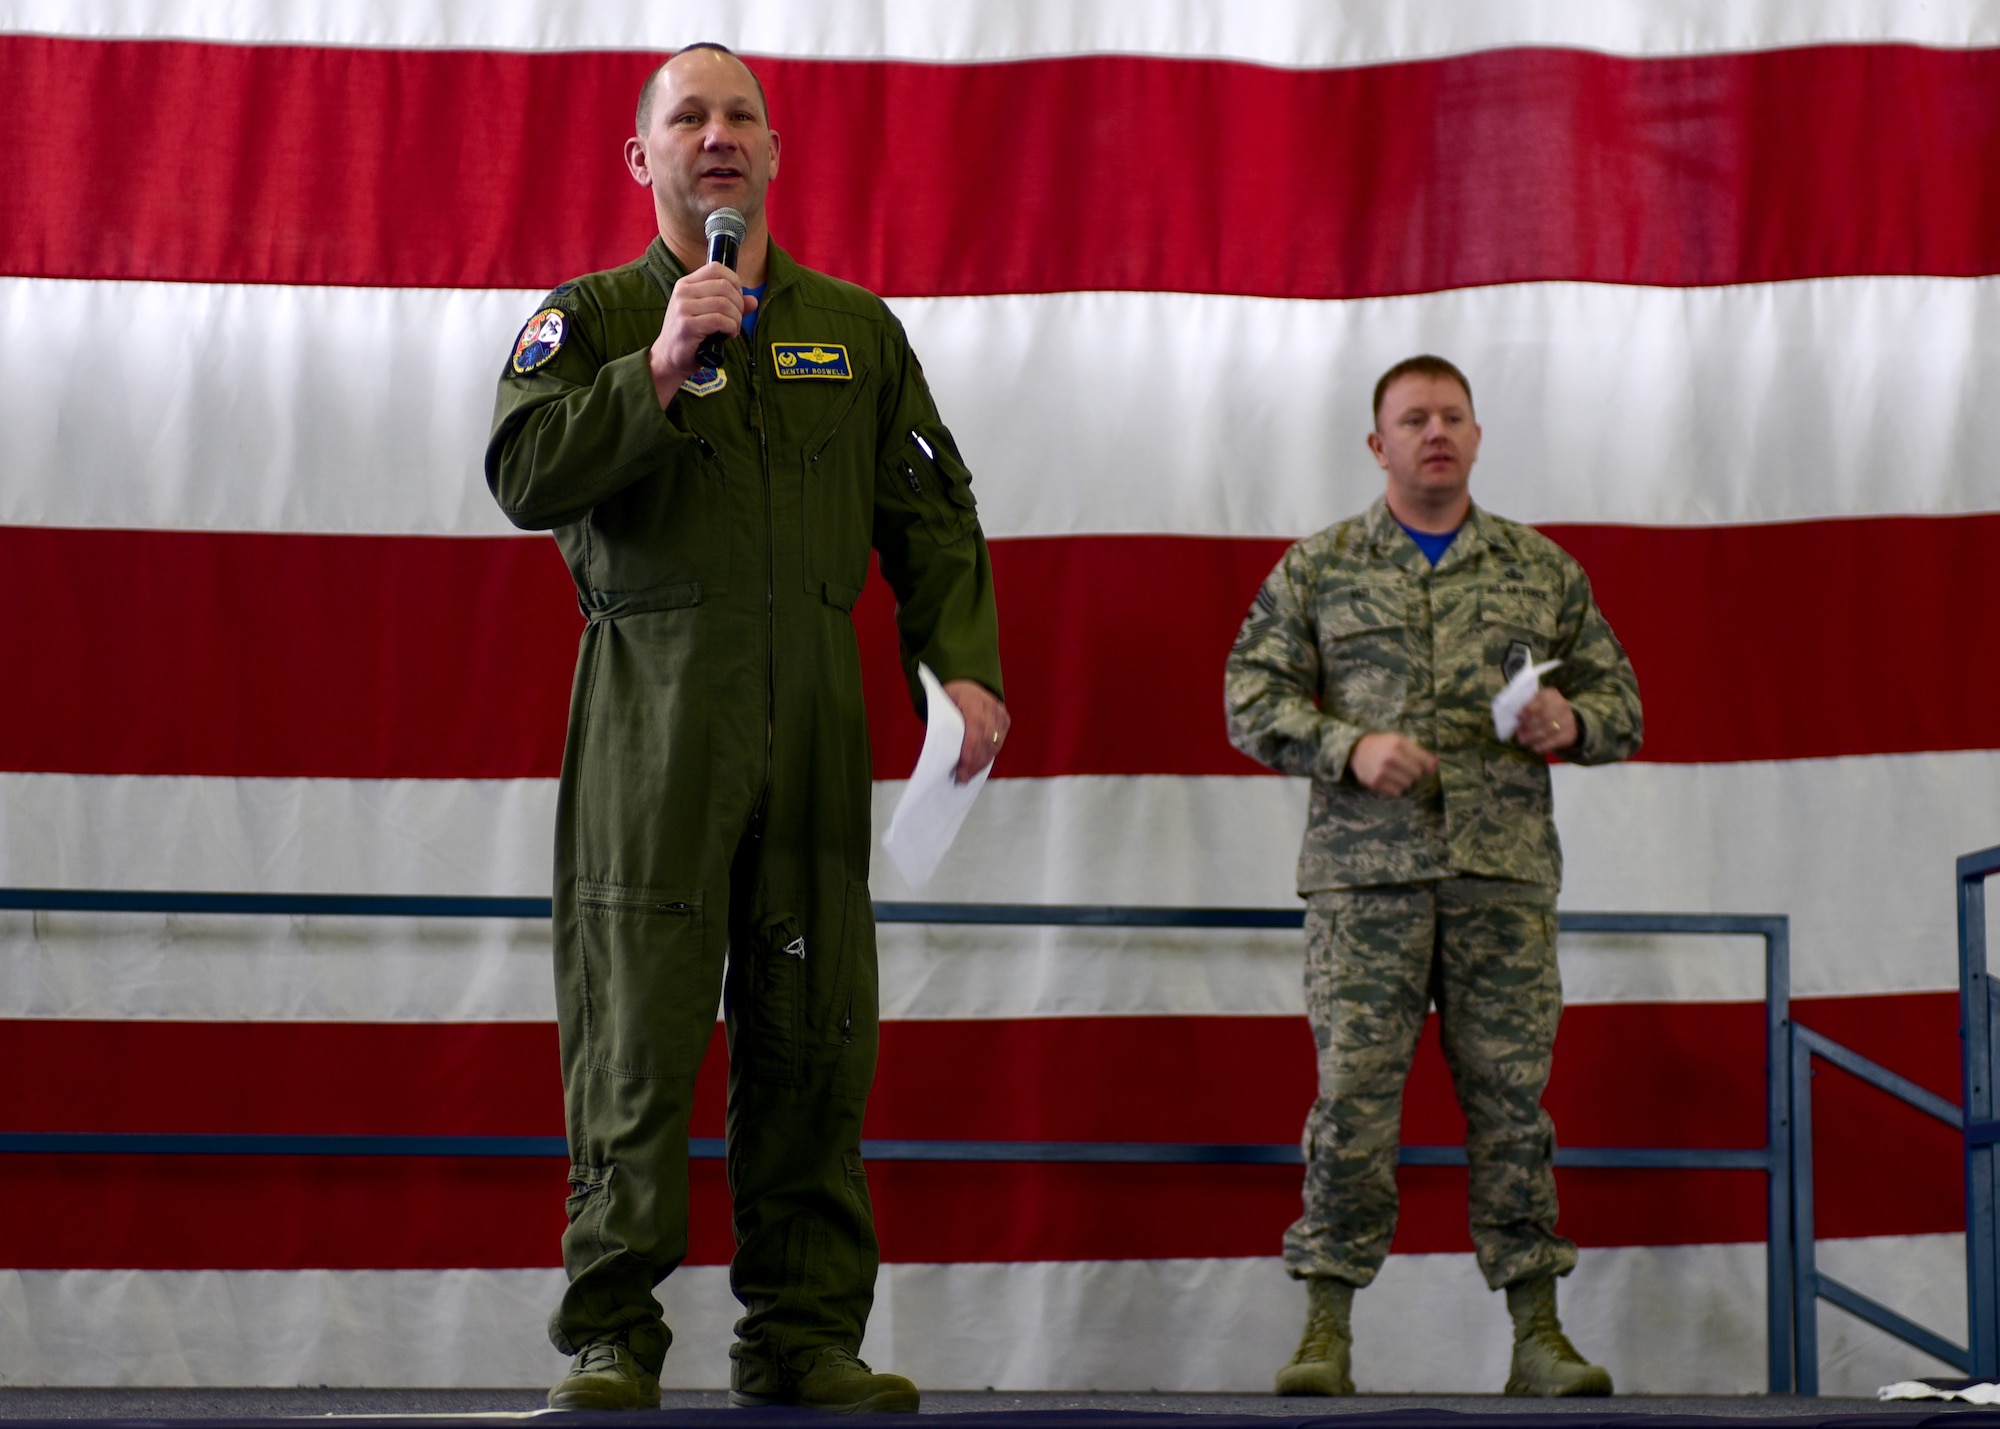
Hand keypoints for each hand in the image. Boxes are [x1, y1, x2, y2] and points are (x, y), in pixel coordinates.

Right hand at [649, 261, 758, 405]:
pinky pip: (720, 320)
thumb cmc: (690, 335)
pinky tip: (727, 335)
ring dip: (736, 319)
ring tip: (732, 329)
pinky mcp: (687, 325)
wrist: (668, 357)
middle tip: (736, 319)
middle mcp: (683, 292)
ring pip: (724, 304)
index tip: (737, 299)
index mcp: (686, 284)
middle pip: (724, 286)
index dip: (734, 281)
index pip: (716, 269)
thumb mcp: (708, 314)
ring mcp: (683, 308)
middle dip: (738, 304)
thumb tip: (753, 300)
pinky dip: (731, 328)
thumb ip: (730, 305)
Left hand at [943, 678, 1008, 783]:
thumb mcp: (942, 704)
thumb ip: (944, 722)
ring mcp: (1000, 712)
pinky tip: (977, 767)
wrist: (968, 685)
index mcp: (972, 698)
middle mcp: (990, 704)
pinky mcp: (1005, 720)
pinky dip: (988, 757)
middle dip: (974, 761)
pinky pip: (998, 744)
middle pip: (985, 738)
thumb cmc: (951, 697)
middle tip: (962, 777)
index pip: (975, 725)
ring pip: (994, 744)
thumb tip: (943, 751)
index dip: (970, 748)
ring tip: (968, 776)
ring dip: (981, 763)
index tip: (961, 767)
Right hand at [1348, 732, 1436, 795]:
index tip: (1428, 768)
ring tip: (1397, 774)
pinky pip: (1397, 792)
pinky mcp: (1375, 783)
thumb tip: (1436, 763)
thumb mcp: (1399, 741)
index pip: (1425, 761)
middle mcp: (1390, 757)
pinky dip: (1396, 788)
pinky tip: (1390, 780)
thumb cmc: (1382, 745)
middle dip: (1415, 773)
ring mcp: (1382, 771)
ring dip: (1406, 781)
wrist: (1356, 751)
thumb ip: (1418, 751)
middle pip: (1417, 774)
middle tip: (1407, 769)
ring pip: (1408, 784)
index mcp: (1397, 743)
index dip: (1429, 766)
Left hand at [1516, 687, 1579, 754]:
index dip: (1530, 708)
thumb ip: (1527, 708)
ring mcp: (1568, 719)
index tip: (1519, 716)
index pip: (1542, 699)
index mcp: (1551, 694)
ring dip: (1533, 736)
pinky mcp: (1570, 734)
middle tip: (1518, 731)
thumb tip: (1516, 718)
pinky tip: (1535, 748)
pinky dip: (1544, 745)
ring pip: (1549, 729)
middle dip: (1529, 724)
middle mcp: (1562, 705)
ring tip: (1522, 740)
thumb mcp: (1536, 704)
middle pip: (1545, 715)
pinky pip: (1556, 741)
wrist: (1566, 721)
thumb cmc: (1544, 711)